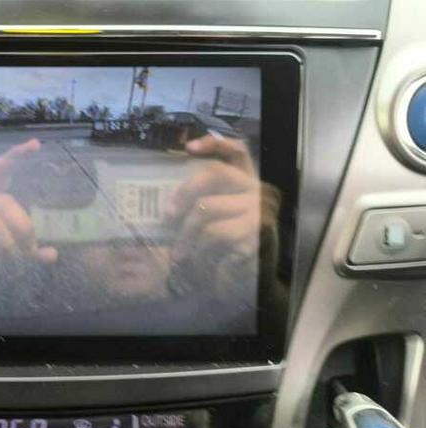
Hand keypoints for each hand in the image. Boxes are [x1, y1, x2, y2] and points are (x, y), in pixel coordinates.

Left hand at [165, 135, 261, 256]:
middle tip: (168, 216)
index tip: (189, 148)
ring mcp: (260, 212)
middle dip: (184, 192)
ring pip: (207, 208)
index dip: (214, 143)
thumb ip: (201, 200)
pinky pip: (214, 234)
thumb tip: (169, 200)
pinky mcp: (257, 235)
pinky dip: (198, 249)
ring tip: (178, 252)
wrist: (250, 283)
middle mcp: (258, 191)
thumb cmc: (225, 247)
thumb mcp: (215, 219)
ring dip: (186, 233)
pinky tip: (195, 260)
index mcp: (247, 182)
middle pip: (216, 173)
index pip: (237, 151)